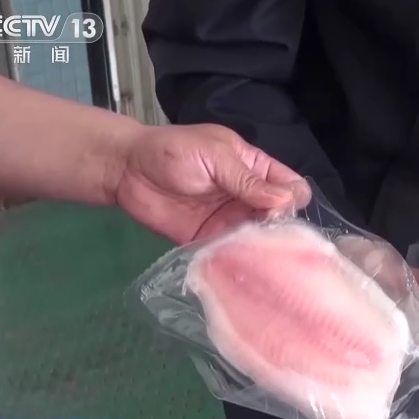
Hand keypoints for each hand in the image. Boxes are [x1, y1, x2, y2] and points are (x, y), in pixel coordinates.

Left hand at [114, 123, 310, 243]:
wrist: (127, 170)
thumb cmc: (173, 152)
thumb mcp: (215, 156)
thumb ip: (247, 180)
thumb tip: (286, 201)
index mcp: (255, 170)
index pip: (290, 187)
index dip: (292, 199)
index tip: (279, 209)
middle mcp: (248, 198)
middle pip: (280, 217)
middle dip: (280, 228)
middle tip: (266, 235)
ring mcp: (230, 221)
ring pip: (259, 239)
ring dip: (262, 248)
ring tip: (259, 257)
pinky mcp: (210, 241)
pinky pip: (232, 253)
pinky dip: (239, 261)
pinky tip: (240, 266)